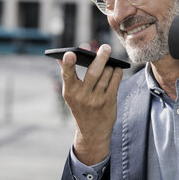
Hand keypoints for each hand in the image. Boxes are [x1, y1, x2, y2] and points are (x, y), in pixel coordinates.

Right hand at [59, 44, 122, 164]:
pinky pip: (115, 81)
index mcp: (70, 92)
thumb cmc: (81, 106)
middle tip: (105, 47)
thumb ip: (68, 75)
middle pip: (94, 72)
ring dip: (109, 65)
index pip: (67, 75)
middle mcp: (82, 96)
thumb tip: (61, 57)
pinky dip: (117, 72)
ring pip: (107, 74)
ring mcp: (97, 100)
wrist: (92, 131)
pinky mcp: (109, 102)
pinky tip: (116, 69)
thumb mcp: (71, 94)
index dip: (68, 64)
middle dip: (101, 57)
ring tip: (109, 61)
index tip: (70, 53)